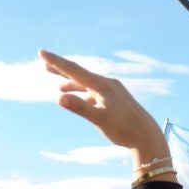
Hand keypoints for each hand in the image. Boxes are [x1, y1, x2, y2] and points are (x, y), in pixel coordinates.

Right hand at [41, 50, 165, 159]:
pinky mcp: (117, 99)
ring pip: (88, 84)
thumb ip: (79, 107)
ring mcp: (113, 90)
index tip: (42, 53)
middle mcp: (108, 84)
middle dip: (62, 69)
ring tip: (59, 87)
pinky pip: (96, 92)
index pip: (74, 71)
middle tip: (44, 62)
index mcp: (102, 86)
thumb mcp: (99, 119)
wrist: (147, 136)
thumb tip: (59, 98)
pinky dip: (85, 94)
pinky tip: (82, 100)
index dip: (56, 62)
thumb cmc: (124, 129)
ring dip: (73, 84)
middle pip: (80, 74)